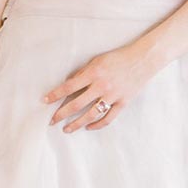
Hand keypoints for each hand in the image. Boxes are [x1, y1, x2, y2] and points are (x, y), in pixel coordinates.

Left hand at [43, 43, 158, 131]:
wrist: (143, 60)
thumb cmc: (118, 58)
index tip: (45, 101)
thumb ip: (83, 73)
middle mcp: (101, 86)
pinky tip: (88, 127)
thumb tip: (69, 85)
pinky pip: (108, 118)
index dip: (55, 95)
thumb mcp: (97, 60)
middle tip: (51, 121)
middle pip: (76, 104)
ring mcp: (112, 96)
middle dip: (61, 114)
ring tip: (67, 129)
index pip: (69, 87)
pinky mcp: (122, 103)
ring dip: (76, 124)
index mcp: (93, 73)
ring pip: (91, 115)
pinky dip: (97, 124)